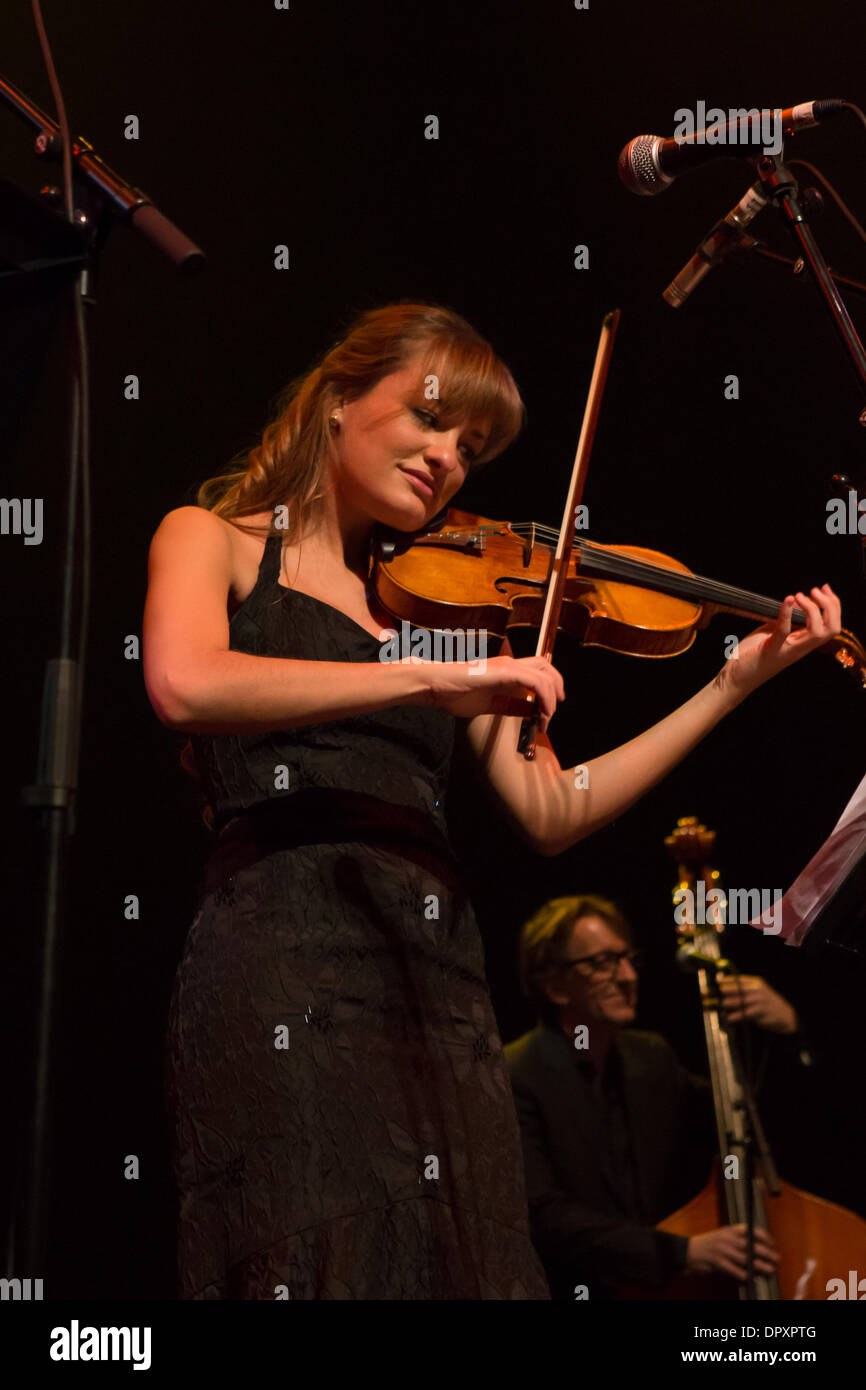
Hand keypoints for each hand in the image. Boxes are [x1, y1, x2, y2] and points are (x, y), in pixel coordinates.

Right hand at [426, 653, 564, 730]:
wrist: (436, 686)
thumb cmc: (454, 693)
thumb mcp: (490, 705)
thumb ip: (511, 706)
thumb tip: (529, 711)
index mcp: (506, 671)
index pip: (537, 673)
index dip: (549, 691)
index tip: (548, 712)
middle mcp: (510, 664)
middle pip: (546, 668)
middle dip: (557, 690)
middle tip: (553, 712)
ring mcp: (509, 665)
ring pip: (546, 675)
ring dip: (551, 699)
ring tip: (547, 718)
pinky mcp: (506, 671)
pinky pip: (537, 683)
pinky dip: (544, 698)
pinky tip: (541, 713)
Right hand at [685, 1225, 778, 1280]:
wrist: (688, 1252)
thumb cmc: (709, 1245)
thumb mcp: (723, 1236)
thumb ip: (738, 1240)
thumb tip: (757, 1251)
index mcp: (730, 1230)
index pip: (751, 1230)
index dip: (764, 1237)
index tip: (772, 1244)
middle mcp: (727, 1238)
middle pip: (751, 1245)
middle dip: (767, 1253)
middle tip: (776, 1259)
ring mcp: (722, 1250)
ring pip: (746, 1259)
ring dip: (760, 1266)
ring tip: (770, 1270)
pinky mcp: (717, 1262)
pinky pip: (735, 1270)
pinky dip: (745, 1275)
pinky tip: (751, 1279)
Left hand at [715, 585, 840, 700]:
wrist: (734, 678)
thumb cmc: (751, 655)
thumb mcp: (772, 633)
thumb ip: (785, 620)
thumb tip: (794, 601)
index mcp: (802, 644)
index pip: (831, 626)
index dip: (833, 606)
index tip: (824, 589)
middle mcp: (799, 649)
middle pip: (832, 629)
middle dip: (830, 606)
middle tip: (816, 591)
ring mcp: (787, 651)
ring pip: (817, 633)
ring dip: (813, 610)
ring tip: (800, 595)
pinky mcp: (771, 650)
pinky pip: (784, 631)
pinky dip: (788, 613)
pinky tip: (788, 600)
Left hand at [717, 973, 797, 1033]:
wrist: (787, 1016)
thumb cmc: (769, 1004)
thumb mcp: (760, 992)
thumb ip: (746, 990)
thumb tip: (726, 990)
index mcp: (757, 983)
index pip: (739, 979)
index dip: (727, 980)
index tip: (718, 981)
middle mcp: (758, 990)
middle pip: (738, 989)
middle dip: (725, 990)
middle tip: (716, 992)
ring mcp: (759, 1001)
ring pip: (740, 1001)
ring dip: (729, 1003)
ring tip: (721, 1004)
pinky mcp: (760, 1012)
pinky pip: (745, 1013)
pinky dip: (736, 1016)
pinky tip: (729, 1018)